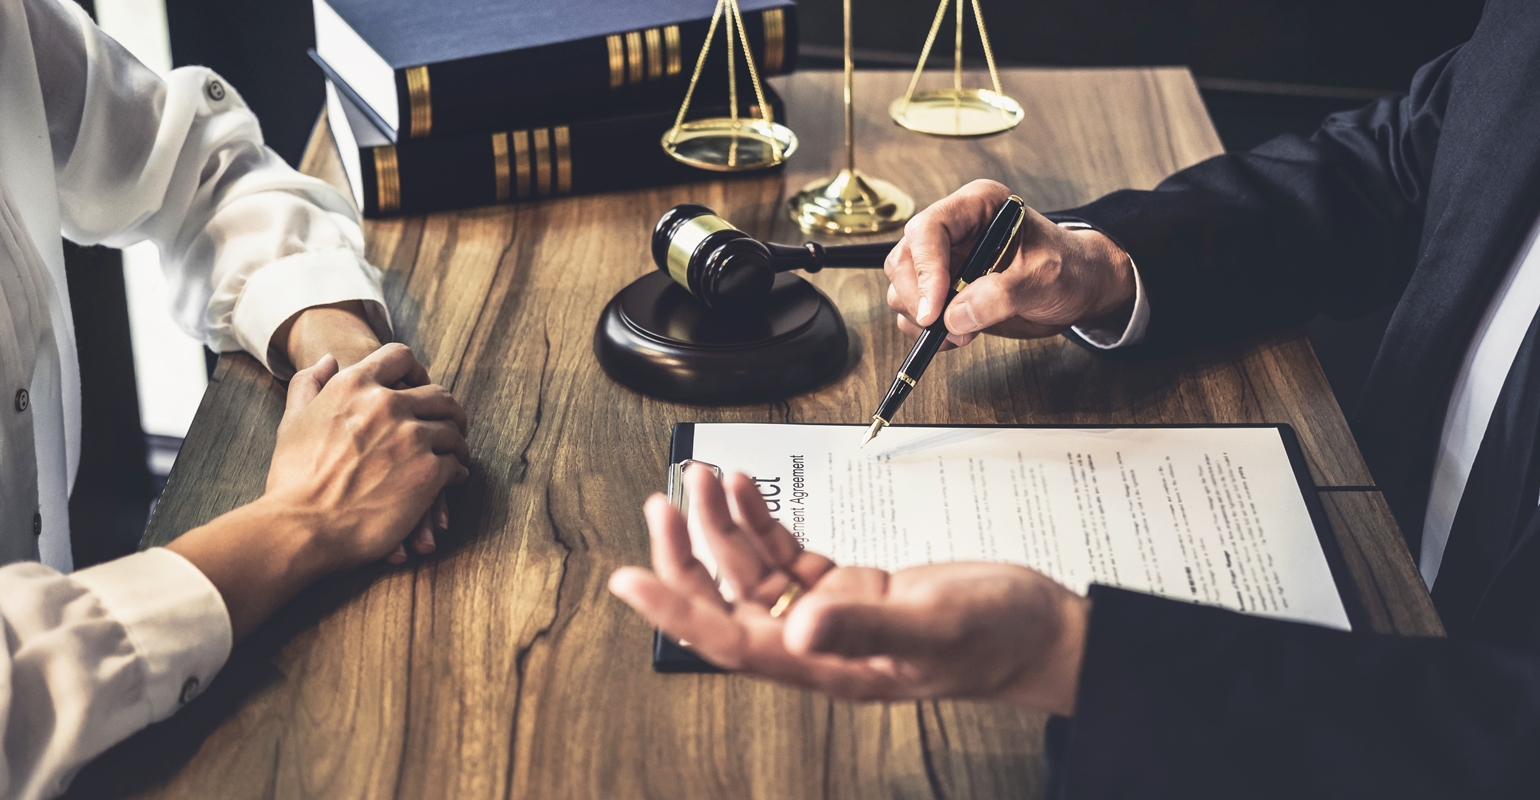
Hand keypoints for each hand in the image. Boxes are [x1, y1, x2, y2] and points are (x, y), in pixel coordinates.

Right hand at [275, 301, 446, 560]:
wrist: (300, 526)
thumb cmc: (292, 478)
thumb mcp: (292, 420)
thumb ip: (308, 384)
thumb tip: (328, 360)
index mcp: (354, 385)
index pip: (399, 356)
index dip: (414, 370)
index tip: (419, 385)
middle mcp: (387, 404)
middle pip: (437, 394)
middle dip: (446, 409)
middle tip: (450, 422)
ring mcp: (411, 437)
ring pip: (452, 429)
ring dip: (456, 440)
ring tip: (455, 451)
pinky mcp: (429, 471)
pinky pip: (456, 462)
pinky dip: (457, 469)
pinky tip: (453, 477)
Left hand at [608, 466, 1088, 715]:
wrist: (1039, 632)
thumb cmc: (996, 638)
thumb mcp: (934, 627)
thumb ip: (866, 627)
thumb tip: (798, 627)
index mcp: (827, 663)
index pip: (730, 639)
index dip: (675, 609)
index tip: (629, 579)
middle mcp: (819, 642)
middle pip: (727, 602)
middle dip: (689, 553)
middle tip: (663, 503)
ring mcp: (832, 615)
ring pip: (753, 572)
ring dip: (724, 525)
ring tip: (705, 479)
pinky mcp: (851, 590)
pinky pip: (789, 556)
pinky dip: (764, 521)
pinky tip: (749, 492)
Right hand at [885, 179, 1135, 348]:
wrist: (1079, 289)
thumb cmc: (1069, 269)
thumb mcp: (1044, 278)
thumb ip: (1001, 295)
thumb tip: (954, 317)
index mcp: (976, 207)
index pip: (928, 230)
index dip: (925, 270)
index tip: (934, 310)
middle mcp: (953, 230)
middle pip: (904, 260)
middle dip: (919, 299)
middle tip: (948, 327)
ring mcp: (944, 262)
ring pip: (901, 289)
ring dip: (922, 319)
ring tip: (963, 333)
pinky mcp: (942, 292)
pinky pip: (912, 313)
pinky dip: (926, 332)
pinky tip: (957, 336)